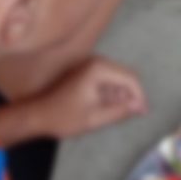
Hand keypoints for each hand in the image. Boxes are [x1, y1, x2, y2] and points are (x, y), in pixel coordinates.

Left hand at [33, 57, 147, 138]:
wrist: (37, 114)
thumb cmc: (64, 117)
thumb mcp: (95, 118)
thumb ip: (119, 111)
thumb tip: (140, 107)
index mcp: (99, 69)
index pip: (130, 78)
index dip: (140, 95)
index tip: (143, 112)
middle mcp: (97, 61)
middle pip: (125, 76)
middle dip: (131, 95)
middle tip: (133, 115)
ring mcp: (91, 64)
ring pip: (117, 78)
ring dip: (120, 94)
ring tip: (116, 113)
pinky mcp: (87, 70)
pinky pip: (107, 79)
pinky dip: (111, 93)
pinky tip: (105, 107)